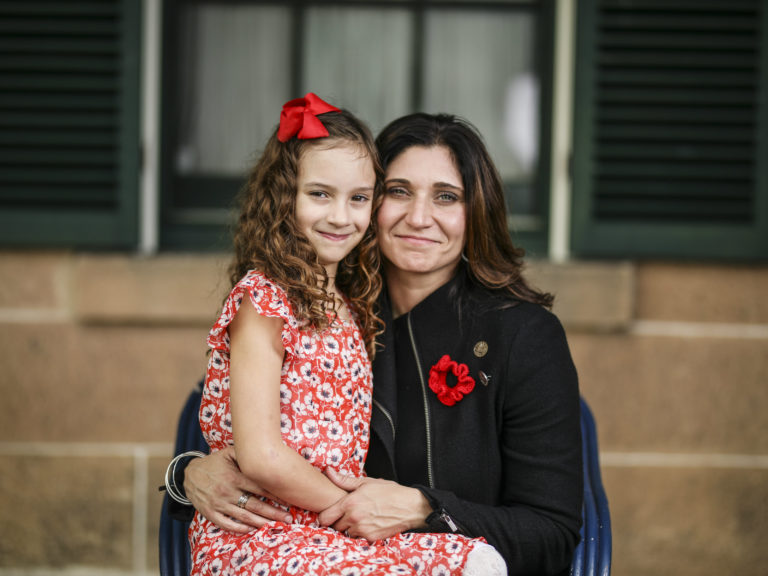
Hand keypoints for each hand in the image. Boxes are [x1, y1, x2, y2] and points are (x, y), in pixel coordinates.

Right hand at [184, 446, 292, 532]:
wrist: (188, 475)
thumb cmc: (213, 463)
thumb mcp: (228, 453)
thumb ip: (245, 454)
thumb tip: (265, 452)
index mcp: (234, 476)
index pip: (259, 487)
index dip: (275, 495)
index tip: (288, 500)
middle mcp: (227, 491)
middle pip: (255, 505)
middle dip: (274, 513)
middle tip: (289, 519)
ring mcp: (218, 504)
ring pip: (244, 516)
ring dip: (261, 523)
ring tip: (276, 526)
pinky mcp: (210, 513)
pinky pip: (227, 524)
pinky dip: (241, 528)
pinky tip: (253, 529)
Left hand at [317, 468, 432, 540]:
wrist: (410, 506)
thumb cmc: (389, 492)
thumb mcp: (366, 482)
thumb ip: (344, 480)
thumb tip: (328, 472)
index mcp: (350, 502)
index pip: (324, 517)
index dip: (325, 515)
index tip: (330, 512)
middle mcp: (354, 517)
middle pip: (335, 526)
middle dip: (339, 521)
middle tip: (348, 514)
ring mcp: (362, 529)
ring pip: (346, 533)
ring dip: (350, 528)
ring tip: (361, 518)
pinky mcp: (371, 538)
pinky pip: (358, 538)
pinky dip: (361, 533)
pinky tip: (369, 523)